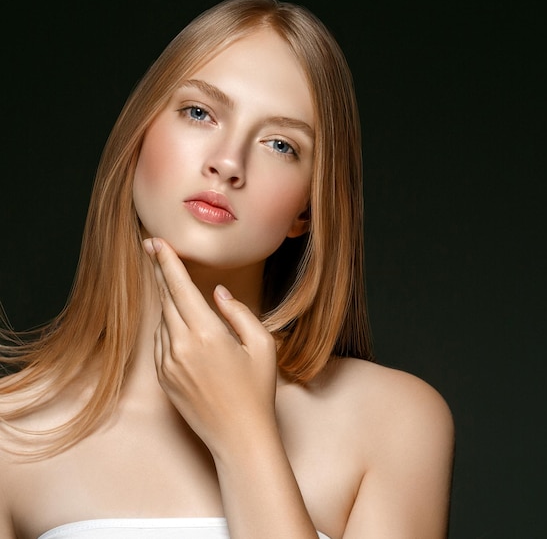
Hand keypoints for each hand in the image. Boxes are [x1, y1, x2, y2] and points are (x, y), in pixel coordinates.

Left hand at [143, 237, 278, 453]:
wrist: (239, 437)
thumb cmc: (257, 390)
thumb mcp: (262, 345)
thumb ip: (238, 312)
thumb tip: (217, 293)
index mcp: (206, 333)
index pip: (179, 288)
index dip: (166, 262)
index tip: (154, 242)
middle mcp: (180, 347)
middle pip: (165, 299)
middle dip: (160, 272)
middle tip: (153, 249)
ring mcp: (168, 365)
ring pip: (163, 321)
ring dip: (169, 303)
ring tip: (178, 291)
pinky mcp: (163, 379)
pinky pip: (162, 343)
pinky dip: (170, 328)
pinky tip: (185, 329)